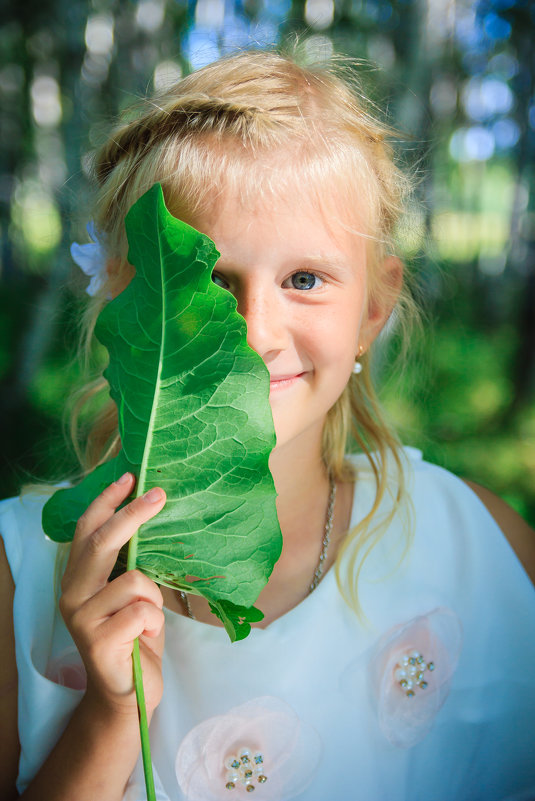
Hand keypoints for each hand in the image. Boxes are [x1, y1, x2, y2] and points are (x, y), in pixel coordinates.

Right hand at [59, 474, 165, 715]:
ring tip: (147, 622)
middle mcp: (72, 593)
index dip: (106, 501)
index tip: (129, 476)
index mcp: (78, 579)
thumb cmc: (134, 637)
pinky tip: (143, 640)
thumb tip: (151, 515)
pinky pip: (144, 611)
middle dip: (134, 514)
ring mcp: (82, 617)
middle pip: (104, 542)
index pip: (88, 530)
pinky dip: (154, 624)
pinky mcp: (98, 640)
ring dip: (154, 599)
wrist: (128, 694)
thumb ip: (130, 563)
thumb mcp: (131, 594)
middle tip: (159, 493)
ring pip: (135, 580)